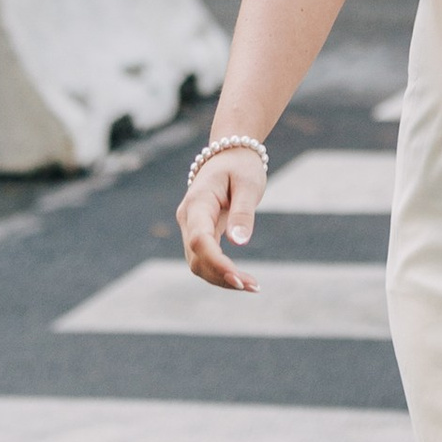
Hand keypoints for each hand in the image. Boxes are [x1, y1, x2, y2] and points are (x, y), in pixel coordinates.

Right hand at [179, 148, 267, 292]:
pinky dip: (221, 272)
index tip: (238, 279)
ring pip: (198, 263)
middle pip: (196, 257)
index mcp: (198, 202)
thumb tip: (239, 242)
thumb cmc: (241, 166)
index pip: (199, 239)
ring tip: (253, 286)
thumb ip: (243, 212)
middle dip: (221, 276)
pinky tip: (243, 280)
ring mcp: (190, 227)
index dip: (216, 262)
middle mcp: (188, 218)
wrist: (229, 155)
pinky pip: (205, 259)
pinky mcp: (199, 234)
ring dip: (222, 279)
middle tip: (253, 286)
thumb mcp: (248, 184)